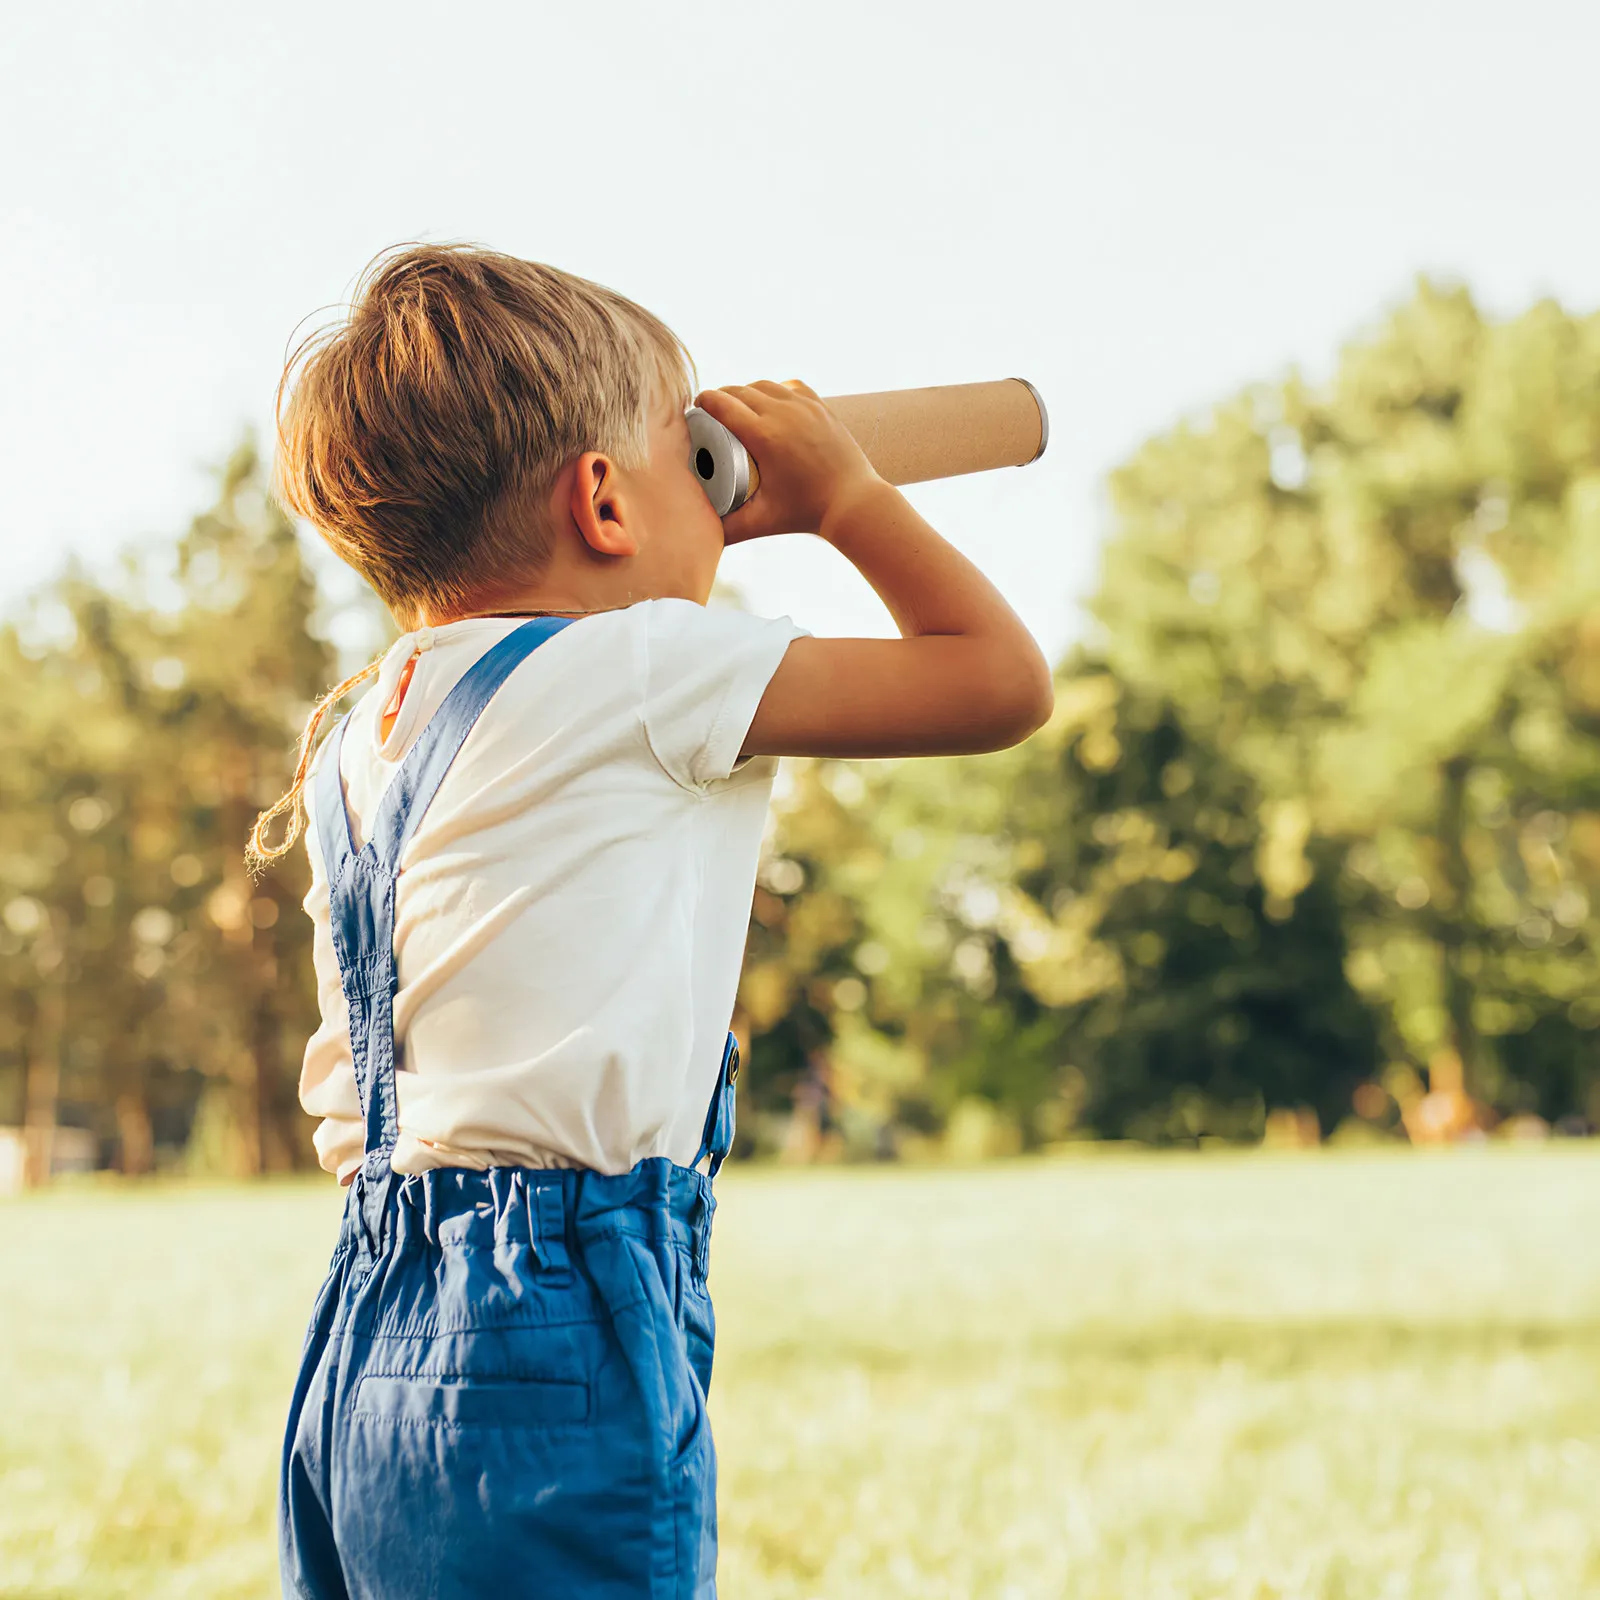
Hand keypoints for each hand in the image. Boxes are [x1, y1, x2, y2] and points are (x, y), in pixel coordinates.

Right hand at [692, 379, 881, 544]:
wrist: (853, 503)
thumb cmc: (807, 513)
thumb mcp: (762, 521)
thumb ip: (729, 530)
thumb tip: (701, 536)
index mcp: (764, 436)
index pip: (722, 404)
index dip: (704, 401)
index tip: (696, 408)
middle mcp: (783, 413)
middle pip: (740, 391)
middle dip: (722, 396)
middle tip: (713, 412)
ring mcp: (805, 407)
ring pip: (764, 385)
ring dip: (747, 391)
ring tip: (739, 406)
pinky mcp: (821, 407)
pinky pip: (790, 386)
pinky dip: (775, 390)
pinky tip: (771, 400)